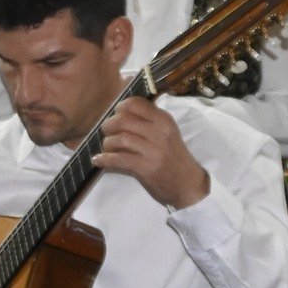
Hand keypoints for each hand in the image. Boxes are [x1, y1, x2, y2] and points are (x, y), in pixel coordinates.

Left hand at [92, 97, 210, 210]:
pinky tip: (98, 160)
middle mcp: (159, 132)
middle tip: (107, 132)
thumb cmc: (174, 157)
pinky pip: (118, 159)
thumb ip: (149, 121)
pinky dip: (104, 159)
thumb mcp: (167, 133)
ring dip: (107, 143)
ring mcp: (153, 150)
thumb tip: (120, 112)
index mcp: (164, 120)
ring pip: (119, 139)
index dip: (120, 108)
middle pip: (123, 120)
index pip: (135, 103)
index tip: (115, 115)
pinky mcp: (146, 168)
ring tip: (107, 148)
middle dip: (108, 125)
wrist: (188, 184)